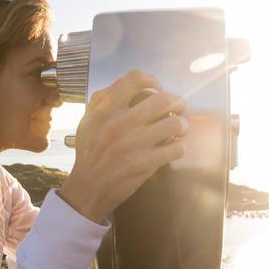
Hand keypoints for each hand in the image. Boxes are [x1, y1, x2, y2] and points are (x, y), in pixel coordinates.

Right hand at [58, 70, 187, 223]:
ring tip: (179, 130)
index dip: (153, 81)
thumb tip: (122, 81)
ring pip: (175, 123)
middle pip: (163, 99)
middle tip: (178, 110)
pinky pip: (176, 148)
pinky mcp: (144, 164)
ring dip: (182, 126)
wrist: (86, 190)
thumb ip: (101, 99)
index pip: (135, 78)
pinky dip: (179, 148)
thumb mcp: (87, 121)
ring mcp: (133, 144)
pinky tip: (172, 150)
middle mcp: (119, 123)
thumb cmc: (89, 154)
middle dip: (178, 103)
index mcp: (104, 110)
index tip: (157, 90)